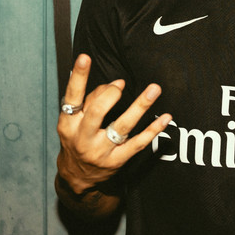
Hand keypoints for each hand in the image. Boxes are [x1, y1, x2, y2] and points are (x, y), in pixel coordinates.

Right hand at [57, 54, 171, 193]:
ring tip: (154, 89)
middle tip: (121, 84)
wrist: (77, 177)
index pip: (72, 96)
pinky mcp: (117, 161)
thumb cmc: (77, 138)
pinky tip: (166, 117)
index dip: (78, 77)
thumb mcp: (74, 121)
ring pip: (122, 127)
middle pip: (97, 112)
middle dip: (111, 94)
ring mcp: (101, 151)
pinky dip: (153, 130)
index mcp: (68, 123)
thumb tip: (117, 83)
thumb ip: (92, 99)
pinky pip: (138, 143)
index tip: (85, 57)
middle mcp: (83, 137)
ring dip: (140, 106)